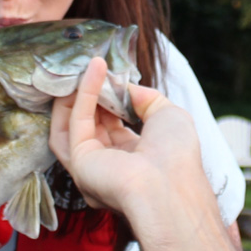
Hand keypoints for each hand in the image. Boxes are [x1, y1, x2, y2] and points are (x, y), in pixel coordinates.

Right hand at [49, 57, 202, 215]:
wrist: (170, 185)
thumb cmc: (177, 158)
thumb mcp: (170, 117)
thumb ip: (147, 100)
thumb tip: (126, 87)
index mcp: (132, 161)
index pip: (113, 128)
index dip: (112, 101)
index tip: (113, 78)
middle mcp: (107, 166)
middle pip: (90, 125)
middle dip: (94, 94)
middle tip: (98, 68)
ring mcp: (89, 166)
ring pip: (73, 124)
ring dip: (80, 93)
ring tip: (91, 65)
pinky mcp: (77, 160)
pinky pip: (76, 121)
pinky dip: (84, 94)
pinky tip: (94, 71)